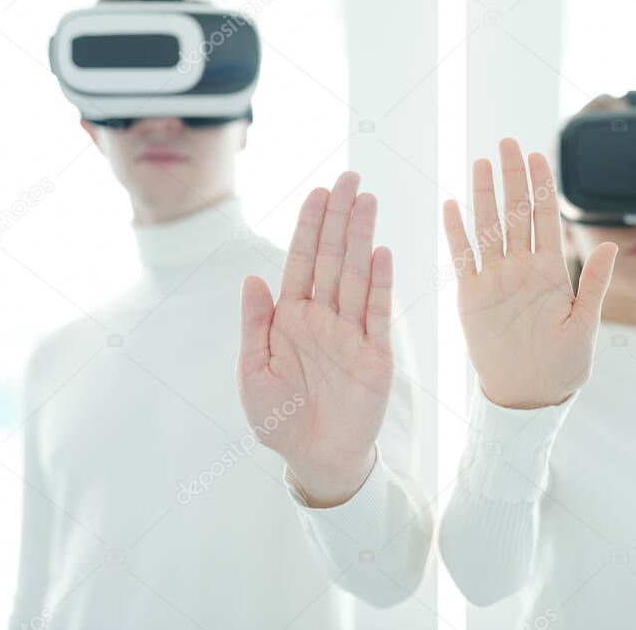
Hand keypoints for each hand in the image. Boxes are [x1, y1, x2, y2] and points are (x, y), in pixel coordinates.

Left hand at [236, 171, 394, 506]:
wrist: (314, 458)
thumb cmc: (278, 418)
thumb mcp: (253, 372)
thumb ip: (255, 324)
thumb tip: (252, 277)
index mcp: (291, 318)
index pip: (302, 261)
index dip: (310, 226)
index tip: (319, 192)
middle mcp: (323, 317)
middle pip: (333, 258)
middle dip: (340, 217)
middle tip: (351, 178)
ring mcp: (352, 333)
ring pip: (358, 275)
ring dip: (362, 238)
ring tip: (369, 201)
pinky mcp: (375, 355)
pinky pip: (377, 313)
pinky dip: (380, 283)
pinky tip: (382, 253)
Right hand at [442, 138, 617, 408]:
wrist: (529, 394)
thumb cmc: (564, 366)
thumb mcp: (586, 326)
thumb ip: (594, 285)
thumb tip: (610, 246)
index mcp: (551, 271)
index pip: (546, 218)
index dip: (542, 186)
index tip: (538, 154)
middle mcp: (521, 268)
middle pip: (515, 213)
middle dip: (512, 177)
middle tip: (507, 142)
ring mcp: (495, 279)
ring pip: (488, 227)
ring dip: (483, 195)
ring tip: (481, 162)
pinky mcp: (471, 295)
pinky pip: (462, 257)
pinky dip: (455, 232)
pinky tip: (451, 204)